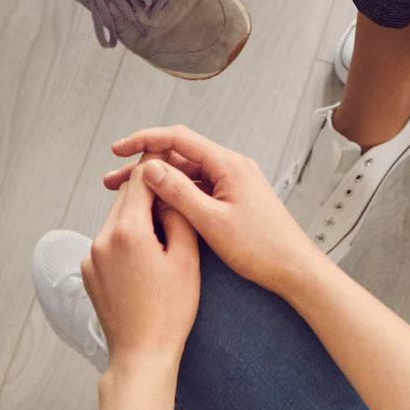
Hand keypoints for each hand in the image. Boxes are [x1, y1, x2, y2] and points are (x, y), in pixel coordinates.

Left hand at [85, 153, 200, 374]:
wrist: (141, 355)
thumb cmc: (169, 312)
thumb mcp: (186, 259)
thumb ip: (178, 216)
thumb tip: (170, 191)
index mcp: (127, 231)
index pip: (141, 179)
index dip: (158, 165)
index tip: (173, 158)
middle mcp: (102, 239)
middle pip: (125, 196)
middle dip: (149, 190)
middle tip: (174, 188)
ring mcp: (91, 256)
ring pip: (116, 218)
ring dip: (138, 214)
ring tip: (165, 223)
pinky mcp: (88, 272)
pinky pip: (109, 240)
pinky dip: (127, 236)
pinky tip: (148, 251)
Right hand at [102, 126, 326, 296]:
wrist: (296, 270)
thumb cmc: (262, 249)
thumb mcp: (212, 222)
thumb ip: (178, 192)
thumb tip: (149, 168)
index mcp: (228, 165)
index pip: (178, 139)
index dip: (144, 140)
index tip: (117, 150)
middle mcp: (232, 167)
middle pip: (180, 156)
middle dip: (145, 166)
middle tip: (113, 182)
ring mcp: (235, 183)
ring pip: (188, 174)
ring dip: (159, 183)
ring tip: (129, 197)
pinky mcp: (236, 199)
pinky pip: (200, 189)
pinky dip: (176, 195)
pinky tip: (159, 210)